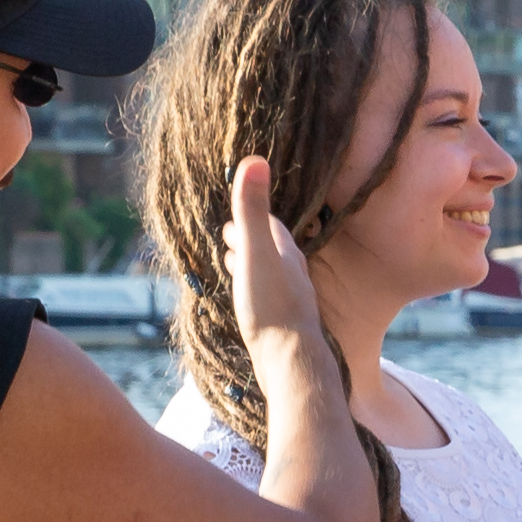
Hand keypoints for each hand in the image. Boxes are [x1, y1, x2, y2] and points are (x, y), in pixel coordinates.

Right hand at [223, 155, 325, 352]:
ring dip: (251, 266)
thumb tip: (255, 160)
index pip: (270, 225)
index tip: (232, 213)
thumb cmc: (272, 305)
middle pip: (269, 249)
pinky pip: (266, 301)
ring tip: (233, 263)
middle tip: (228, 235)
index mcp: (287, 252)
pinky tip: (246, 302)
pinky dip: (253, 291)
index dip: (250, 216)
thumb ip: (252, 210)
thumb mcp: (255, 252)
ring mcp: (290, 301)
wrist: (289, 361)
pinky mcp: (283, 327)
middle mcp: (293, 274)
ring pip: (269, 275)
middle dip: (250, 239)